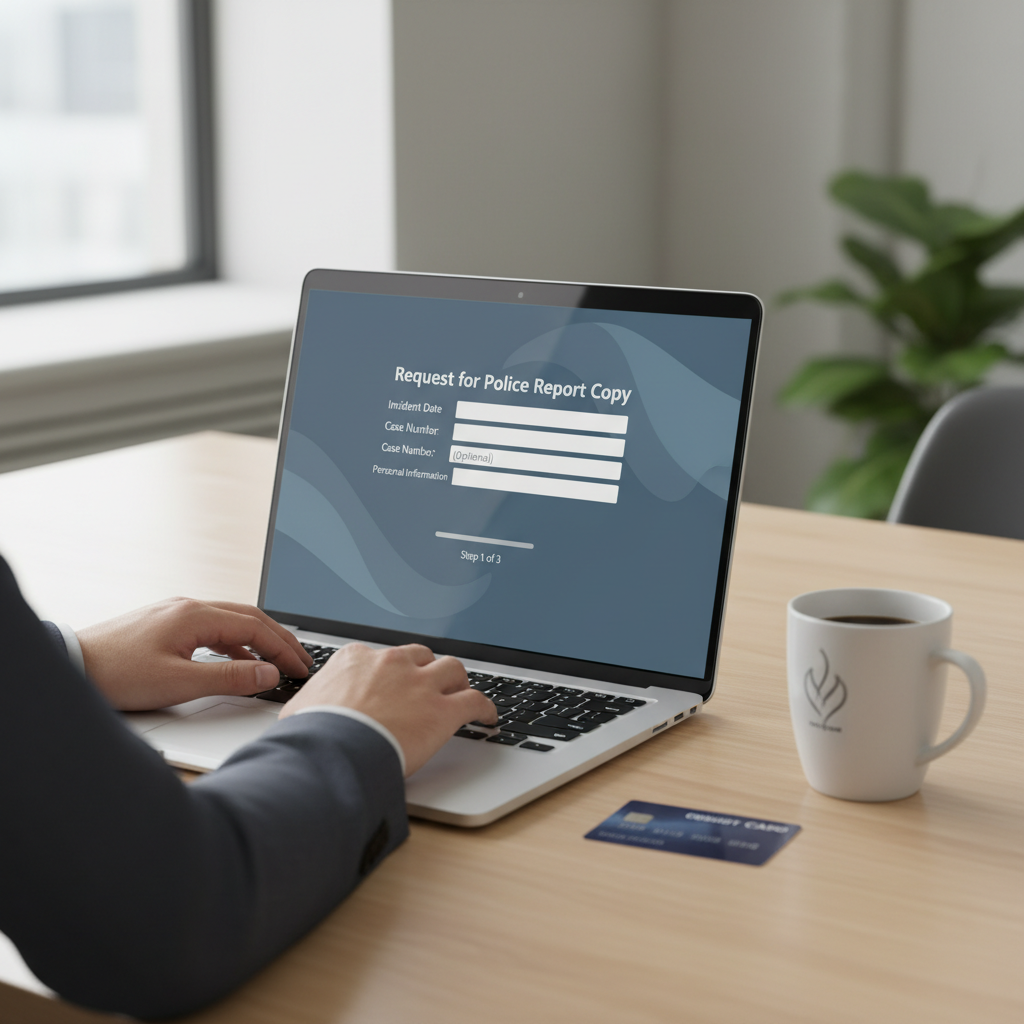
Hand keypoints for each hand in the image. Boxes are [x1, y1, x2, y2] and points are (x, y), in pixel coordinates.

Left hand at [77, 598, 311, 710]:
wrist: (71, 665)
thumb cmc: (118, 674)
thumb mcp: (180, 683)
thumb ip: (230, 677)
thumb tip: (269, 673)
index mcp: (196, 615)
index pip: (256, 628)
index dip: (283, 649)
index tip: (301, 668)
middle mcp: (189, 606)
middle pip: (249, 618)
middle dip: (279, 639)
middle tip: (301, 659)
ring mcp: (176, 612)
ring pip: (231, 620)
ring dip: (258, 640)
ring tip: (276, 661)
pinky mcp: (165, 624)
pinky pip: (212, 627)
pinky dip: (234, 643)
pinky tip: (238, 660)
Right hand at [279, 643, 496, 775]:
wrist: (331, 751)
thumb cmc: (312, 736)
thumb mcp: (300, 710)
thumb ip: (310, 705)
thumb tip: (302, 715)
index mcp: (357, 659)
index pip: (383, 658)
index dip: (392, 672)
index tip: (395, 682)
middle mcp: (392, 663)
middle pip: (422, 656)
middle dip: (428, 669)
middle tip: (431, 686)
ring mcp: (420, 685)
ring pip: (453, 669)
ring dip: (458, 682)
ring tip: (461, 694)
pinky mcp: (443, 711)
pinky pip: (475, 701)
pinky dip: (485, 708)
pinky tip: (488, 717)